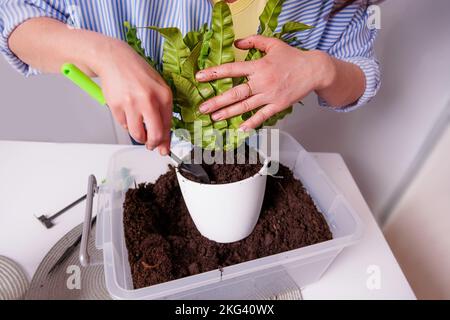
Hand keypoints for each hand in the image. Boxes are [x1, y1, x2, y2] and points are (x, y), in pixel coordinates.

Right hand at [92, 38, 172, 154]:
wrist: (114, 58)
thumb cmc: (137, 72)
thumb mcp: (157, 87)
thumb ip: (162, 110)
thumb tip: (163, 136)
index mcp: (164, 95)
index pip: (168, 126)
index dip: (166, 141)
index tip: (164, 148)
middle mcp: (149, 100)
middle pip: (155, 135)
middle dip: (153, 144)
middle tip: (151, 145)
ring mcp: (132, 104)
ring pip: (137, 134)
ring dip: (139, 137)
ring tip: (139, 129)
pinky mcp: (116, 106)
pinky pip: (123, 125)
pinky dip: (126, 123)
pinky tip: (127, 112)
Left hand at [195, 35, 334, 129]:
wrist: (314, 70)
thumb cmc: (293, 57)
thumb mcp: (273, 44)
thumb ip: (253, 42)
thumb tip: (236, 44)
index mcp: (258, 66)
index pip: (231, 69)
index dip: (214, 73)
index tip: (200, 78)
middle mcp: (262, 82)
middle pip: (235, 93)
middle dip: (217, 101)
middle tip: (202, 108)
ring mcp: (270, 95)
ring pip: (245, 106)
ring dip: (228, 113)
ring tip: (214, 118)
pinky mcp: (278, 105)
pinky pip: (262, 116)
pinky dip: (252, 123)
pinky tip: (240, 129)